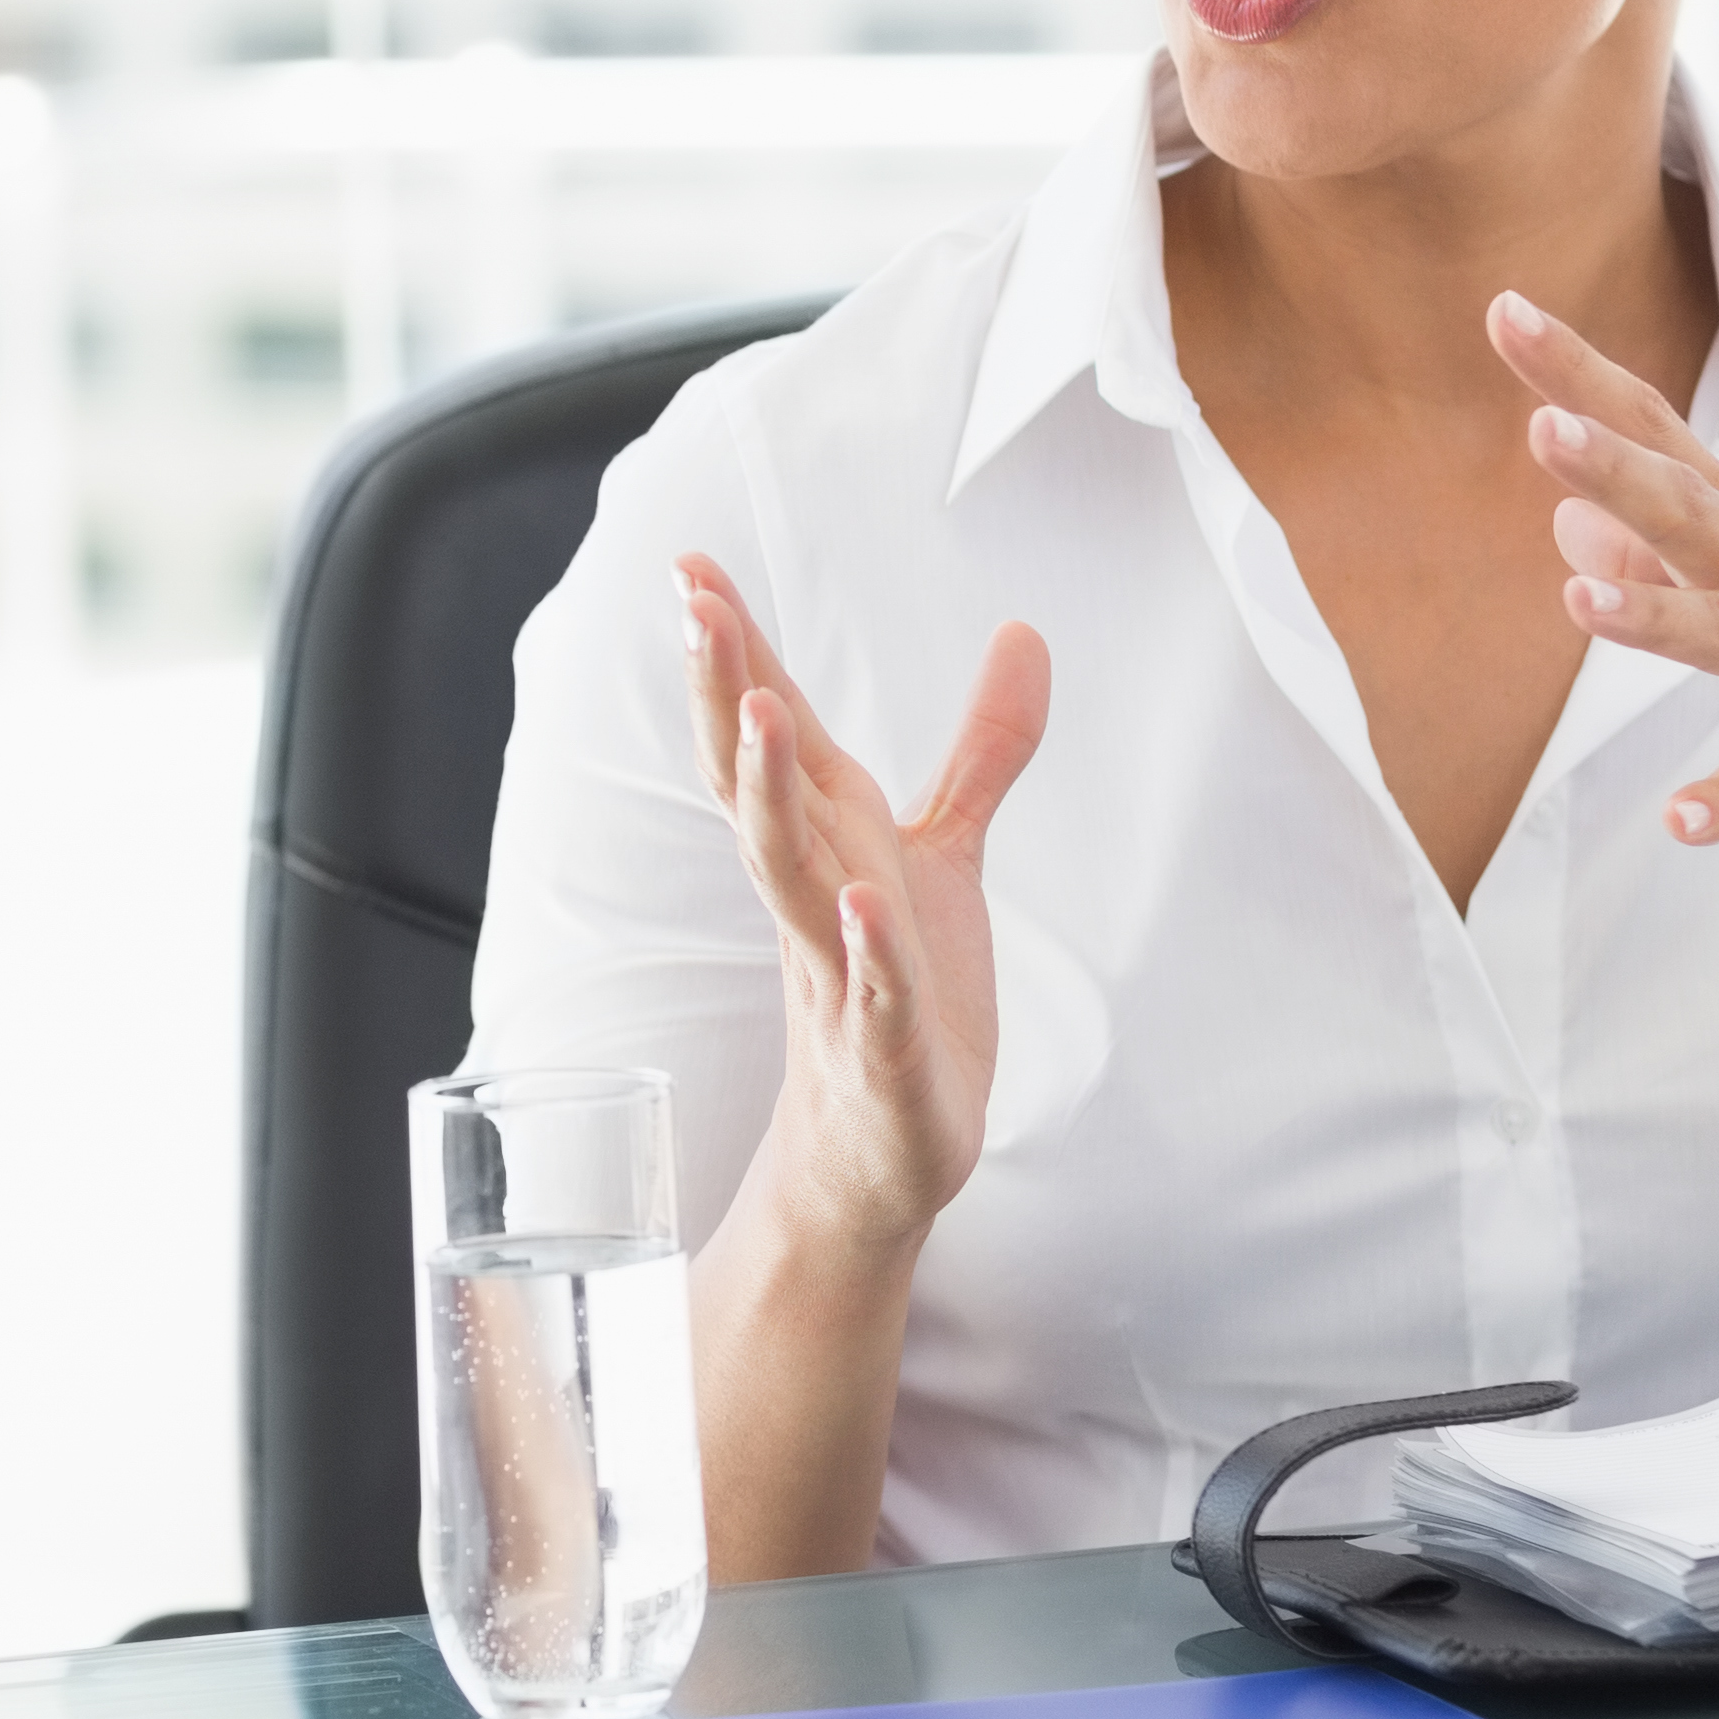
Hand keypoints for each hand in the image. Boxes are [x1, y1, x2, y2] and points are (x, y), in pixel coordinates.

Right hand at [677, 555, 1048, 1259]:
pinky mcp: (883, 1054)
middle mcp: (818, 898)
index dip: (735, 652)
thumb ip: (982, 750)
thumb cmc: (904, 990)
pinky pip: (872, 997)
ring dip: (772, 800)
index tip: (692, 564)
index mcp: (827, 843)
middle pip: (758, 785)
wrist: (880, 1154)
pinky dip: (868, 953)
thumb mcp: (945, 857)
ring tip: (763, 716)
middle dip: (727, 695)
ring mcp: (842, 975)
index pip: (768, 733)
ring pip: (792, 878)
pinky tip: (865, 904)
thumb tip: (1025, 631)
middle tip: (695, 605)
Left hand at [1493, 293, 1718, 842]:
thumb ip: (1674, 550)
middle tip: (1540, 424)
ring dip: (1655, 615)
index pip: (1662, 436)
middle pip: (1689, 510)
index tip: (1506, 312)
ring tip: (1576, 600)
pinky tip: (1682, 820)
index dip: (1582, 379)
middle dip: (1612, 466)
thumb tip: (1563, 525)